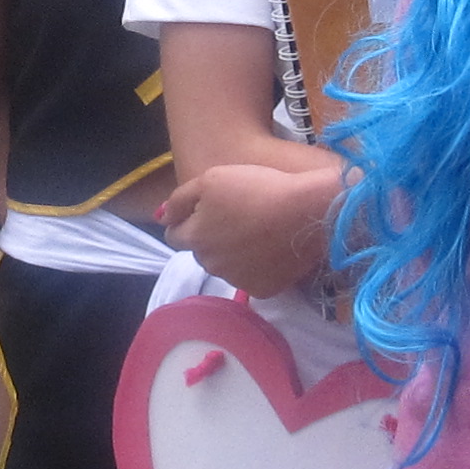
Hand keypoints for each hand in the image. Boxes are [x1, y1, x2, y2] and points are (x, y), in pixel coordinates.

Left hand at [156, 159, 335, 297]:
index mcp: (195, 238)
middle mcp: (211, 264)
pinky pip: (250, 278)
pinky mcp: (263, 289)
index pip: (175, 236)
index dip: (188, 221)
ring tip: (255, 231)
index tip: (208, 209)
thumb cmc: (258, 188)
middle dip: (210, 238)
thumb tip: (161, 218)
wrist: (308, 211)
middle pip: (200, 252)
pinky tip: (270, 249)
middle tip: (235, 217)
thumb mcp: (212, 179)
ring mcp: (237, 280)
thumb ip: (180, 199)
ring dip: (231, 253)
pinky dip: (256, 266)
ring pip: (225, 266)